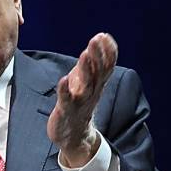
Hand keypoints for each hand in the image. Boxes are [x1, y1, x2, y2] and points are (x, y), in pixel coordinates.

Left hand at [47, 33, 117, 167]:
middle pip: (98, 71)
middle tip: (96, 39)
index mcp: (98, 83)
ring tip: (84, 55)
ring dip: (86, 69)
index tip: (104, 35)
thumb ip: (95, 61)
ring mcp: (80, 101)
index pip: (107, 65)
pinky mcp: (66, 110)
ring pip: (86, 85)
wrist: (74, 134)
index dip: (107, 51)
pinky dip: (65, 90)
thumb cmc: (80, 102)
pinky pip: (66, 99)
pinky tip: (63, 80)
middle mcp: (92, 90)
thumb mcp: (90, 80)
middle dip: (97, 55)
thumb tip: (101, 38)